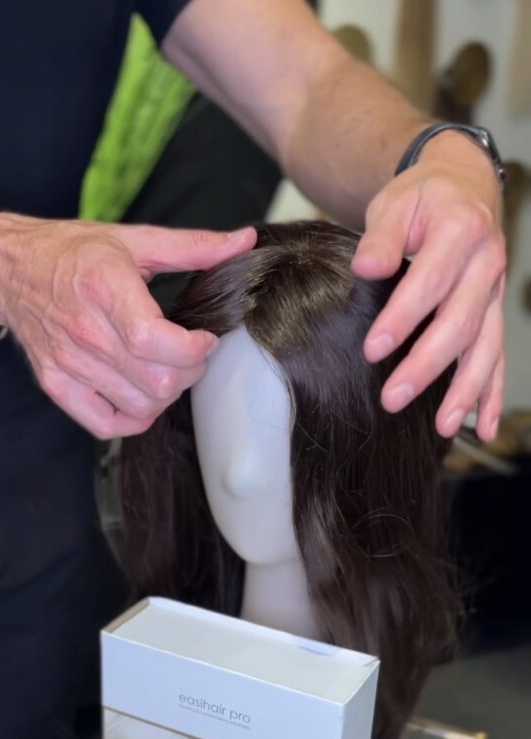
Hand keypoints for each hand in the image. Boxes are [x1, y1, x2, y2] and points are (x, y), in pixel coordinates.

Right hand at [0, 214, 255, 437]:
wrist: (8, 269)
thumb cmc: (72, 252)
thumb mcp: (134, 239)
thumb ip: (194, 246)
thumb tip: (245, 242)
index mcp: (105, 287)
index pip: (153, 340)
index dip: (193, 350)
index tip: (205, 339)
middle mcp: (84, 330)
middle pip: (156, 382)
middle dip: (189, 372)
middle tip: (189, 353)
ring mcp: (68, 363)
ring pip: (140, 407)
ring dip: (165, 395)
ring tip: (164, 370)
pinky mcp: (56, 384)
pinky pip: (106, 424)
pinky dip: (133, 418)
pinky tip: (139, 392)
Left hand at [352, 131, 505, 440]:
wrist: (464, 185)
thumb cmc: (423, 198)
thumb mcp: (397, 202)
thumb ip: (383, 236)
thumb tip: (366, 267)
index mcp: (461, 231)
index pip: (431, 282)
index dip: (403, 318)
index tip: (372, 349)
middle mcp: (487, 264)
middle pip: (459, 324)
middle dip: (426, 366)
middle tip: (392, 398)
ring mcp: (494, 292)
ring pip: (484, 347)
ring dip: (466, 391)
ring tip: (443, 426)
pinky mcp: (494, 312)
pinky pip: (497, 357)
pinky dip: (491, 394)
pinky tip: (482, 428)